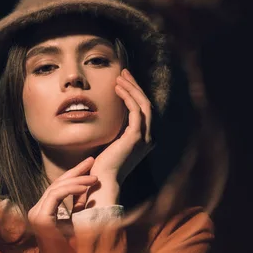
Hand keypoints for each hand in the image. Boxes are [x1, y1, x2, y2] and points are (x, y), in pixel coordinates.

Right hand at [28, 157, 97, 252]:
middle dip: (75, 171)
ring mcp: (36, 214)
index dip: (74, 175)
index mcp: (43, 211)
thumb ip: (77, 206)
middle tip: (91, 160)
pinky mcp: (40, 219)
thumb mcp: (77, 222)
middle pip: (56, 184)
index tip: (90, 166)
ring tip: (94, 177)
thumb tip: (86, 190)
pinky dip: (71, 189)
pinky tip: (84, 187)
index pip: (58, 187)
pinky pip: (55, 196)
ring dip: (77, 180)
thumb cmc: (72, 251)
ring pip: (56, 187)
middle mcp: (37, 210)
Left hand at [86, 69, 153, 206]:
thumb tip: (111, 113)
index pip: (144, 109)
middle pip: (146, 103)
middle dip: (135, 86)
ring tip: (119, 77)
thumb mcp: (112, 141)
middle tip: (123, 72)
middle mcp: (150, 137)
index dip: (135, 92)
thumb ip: (117, 129)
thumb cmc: (103, 164)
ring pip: (143, 104)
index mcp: (145, 138)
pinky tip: (117, 89)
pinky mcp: (136, 137)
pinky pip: (135, 111)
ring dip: (131, 88)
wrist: (103, 180)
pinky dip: (127, 97)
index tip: (124, 80)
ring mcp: (145, 137)